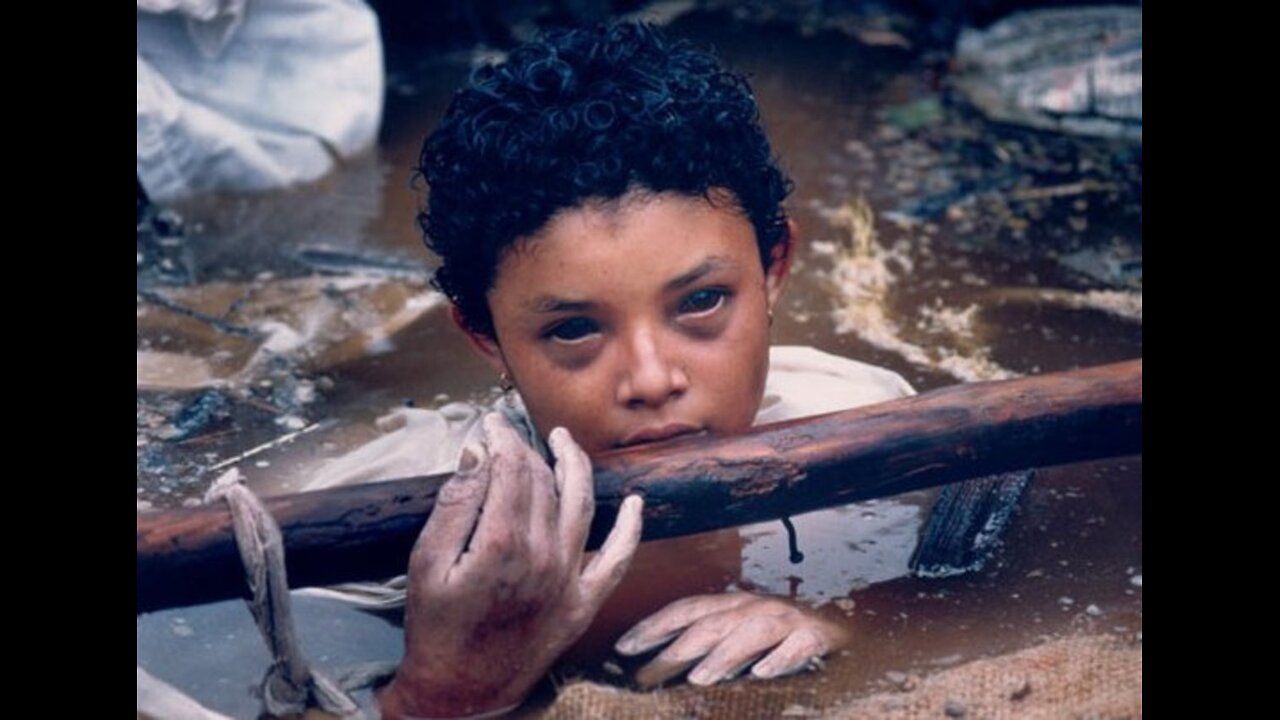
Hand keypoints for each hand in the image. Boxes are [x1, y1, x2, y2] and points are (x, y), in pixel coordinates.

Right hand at [380, 413, 643, 718]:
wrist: (460, 692)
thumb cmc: (436, 627)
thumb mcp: (426, 563)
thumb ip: (455, 504)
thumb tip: (479, 454)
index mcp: (501, 543)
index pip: (510, 468)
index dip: (501, 439)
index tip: (489, 425)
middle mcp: (543, 556)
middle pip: (543, 482)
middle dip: (526, 449)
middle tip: (510, 434)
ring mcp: (569, 579)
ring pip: (581, 504)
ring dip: (575, 466)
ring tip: (564, 441)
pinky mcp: (584, 602)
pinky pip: (618, 559)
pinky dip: (631, 529)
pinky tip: (636, 502)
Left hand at [614, 592, 848, 686]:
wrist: (851, 628)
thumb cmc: (784, 637)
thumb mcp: (742, 636)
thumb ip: (710, 648)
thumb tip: (664, 669)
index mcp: (734, 605)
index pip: (686, 609)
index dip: (654, 626)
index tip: (622, 648)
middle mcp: (757, 606)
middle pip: (711, 623)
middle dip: (676, 647)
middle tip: (646, 676)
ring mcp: (789, 619)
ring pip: (752, 631)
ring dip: (724, 654)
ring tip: (700, 678)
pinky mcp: (819, 637)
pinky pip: (799, 645)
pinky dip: (781, 658)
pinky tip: (764, 674)